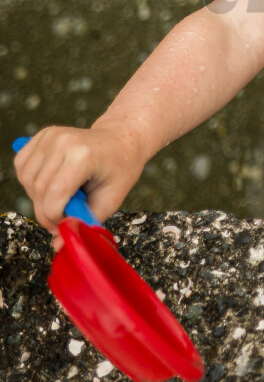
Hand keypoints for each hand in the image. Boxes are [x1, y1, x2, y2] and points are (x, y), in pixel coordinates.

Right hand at [13, 123, 146, 236]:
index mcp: (83, 155)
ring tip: (63, 196)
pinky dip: (31, 181)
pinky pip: (23, 167)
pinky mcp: (42, 135)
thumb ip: (85, 222)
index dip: (55, 218)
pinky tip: (52, 182)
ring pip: (28, 181)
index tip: (65, 225)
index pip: (55, 195)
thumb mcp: (112, 198)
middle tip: (63, 217)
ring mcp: (51, 136)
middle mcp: (63, 142)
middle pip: (39, 191)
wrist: (123, 139)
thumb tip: (58, 246)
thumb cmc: (120, 169)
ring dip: (39, 197)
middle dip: (47, 213)